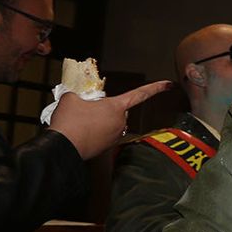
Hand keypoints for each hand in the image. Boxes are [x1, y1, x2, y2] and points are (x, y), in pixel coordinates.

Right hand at [49, 80, 171, 159]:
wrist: (63, 148)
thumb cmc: (69, 122)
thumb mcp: (70, 98)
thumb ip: (80, 94)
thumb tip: (78, 98)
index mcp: (116, 107)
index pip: (140, 94)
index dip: (155, 88)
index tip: (169, 84)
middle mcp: (121, 121)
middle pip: (118, 109)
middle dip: (105, 108)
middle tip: (85, 110)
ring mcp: (115, 135)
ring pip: (110, 122)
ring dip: (99, 120)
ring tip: (81, 122)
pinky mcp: (108, 147)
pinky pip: (105, 134)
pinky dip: (96, 131)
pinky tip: (82, 132)